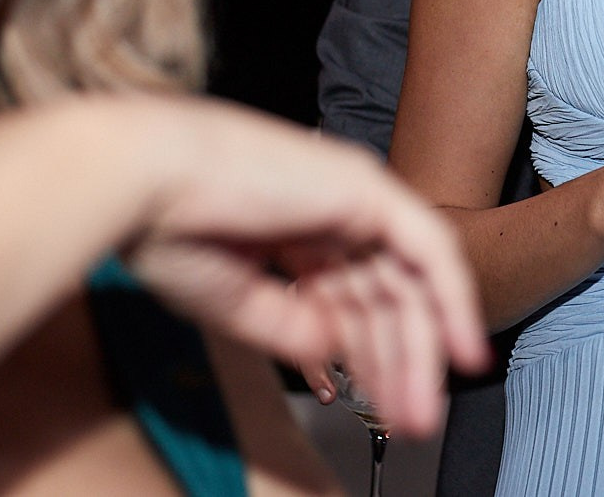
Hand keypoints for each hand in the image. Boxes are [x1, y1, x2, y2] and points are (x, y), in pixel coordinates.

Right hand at [118, 99, 490, 439]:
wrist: (144, 182)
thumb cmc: (165, 229)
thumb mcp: (237, 302)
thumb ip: (292, 329)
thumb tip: (336, 357)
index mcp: (297, 226)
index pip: (350, 299)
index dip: (367, 357)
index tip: (376, 403)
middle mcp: (333, 208)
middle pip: (383, 297)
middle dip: (398, 365)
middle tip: (408, 421)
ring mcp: (353, 196)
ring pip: (408, 284)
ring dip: (420, 353)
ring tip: (419, 413)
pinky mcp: (366, 190)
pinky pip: (429, 251)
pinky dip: (450, 302)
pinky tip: (459, 351)